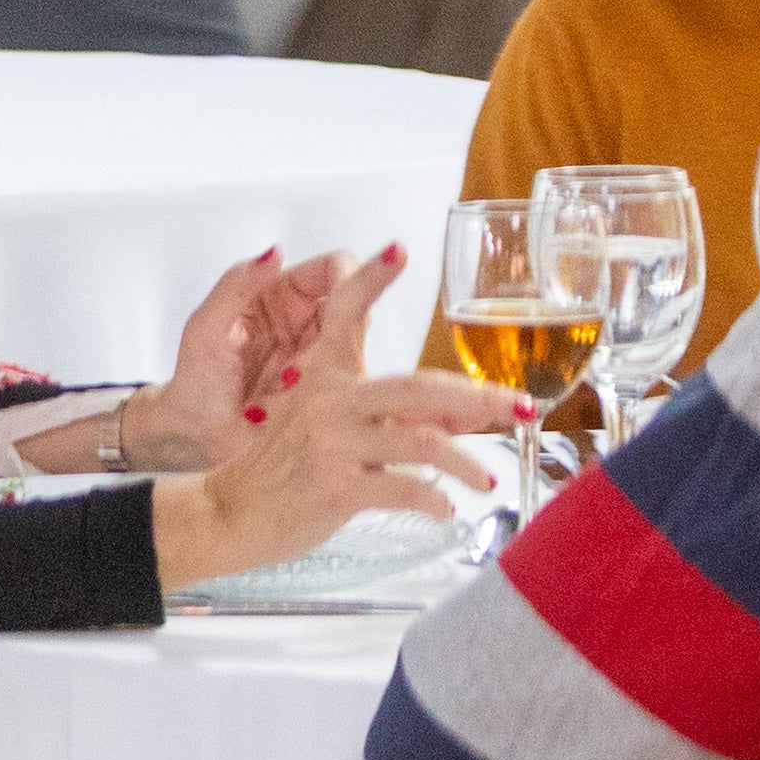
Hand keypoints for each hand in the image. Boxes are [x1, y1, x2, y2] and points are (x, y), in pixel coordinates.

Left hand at [117, 245, 353, 469]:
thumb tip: (273, 252)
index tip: (346, 304)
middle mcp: (306, 322)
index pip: (334, 268)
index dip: (351, 278)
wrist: (197, 437)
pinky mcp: (329, 392)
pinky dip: (325, 394)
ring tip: (281, 388)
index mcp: (277, 293)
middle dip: (339, 334)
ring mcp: (320, 357)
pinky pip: (349, 384)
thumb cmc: (195, 379)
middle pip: (356, 310)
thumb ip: (236, 285)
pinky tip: (286, 406)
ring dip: (324, 369)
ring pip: (354, 349)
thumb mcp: (206, 327)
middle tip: (295, 368)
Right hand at [146, 245, 517, 588]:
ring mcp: (331, 443)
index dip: (370, 279)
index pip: (345, 314)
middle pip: (418, 387)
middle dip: (480, 397)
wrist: (236, 511)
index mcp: (325, 377)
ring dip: (466, 464)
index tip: (397, 248)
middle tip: (523, 407)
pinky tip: (447, 509)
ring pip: (421, 443)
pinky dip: (436, 501)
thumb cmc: (290, 468)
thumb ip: (399, 416)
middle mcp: (329, 402)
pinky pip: (404, 490)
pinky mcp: (335, 486)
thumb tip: (472, 414)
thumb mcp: (336, 428)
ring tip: (486, 482)